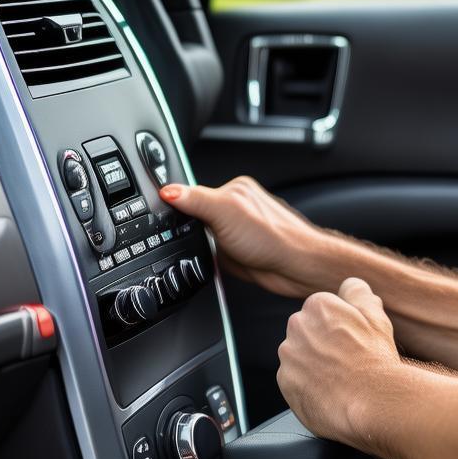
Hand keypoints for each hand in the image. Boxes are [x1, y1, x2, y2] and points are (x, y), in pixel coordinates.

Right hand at [159, 176, 329, 297]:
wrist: (294, 268)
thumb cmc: (272, 237)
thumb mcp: (225, 211)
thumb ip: (195, 200)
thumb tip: (168, 191)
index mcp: (234, 189)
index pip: (193, 191)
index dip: (178, 203)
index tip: (163, 214)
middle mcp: (236, 207)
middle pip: (195, 215)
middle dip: (190, 228)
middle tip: (194, 236)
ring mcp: (236, 231)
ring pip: (202, 237)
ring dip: (200, 246)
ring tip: (213, 249)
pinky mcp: (236, 252)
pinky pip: (210, 255)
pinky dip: (207, 260)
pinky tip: (216, 261)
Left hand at [277, 277, 402, 444]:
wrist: (372, 402)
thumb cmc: (375, 361)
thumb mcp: (376, 317)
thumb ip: (358, 293)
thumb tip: (349, 286)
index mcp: (318, 305)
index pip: (322, 312)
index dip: (339, 329)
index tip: (349, 343)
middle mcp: (297, 326)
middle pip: (307, 332)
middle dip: (322, 344)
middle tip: (346, 361)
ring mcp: (289, 355)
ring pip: (300, 356)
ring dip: (313, 365)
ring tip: (338, 379)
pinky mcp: (285, 382)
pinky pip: (294, 380)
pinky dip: (307, 386)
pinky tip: (328, 392)